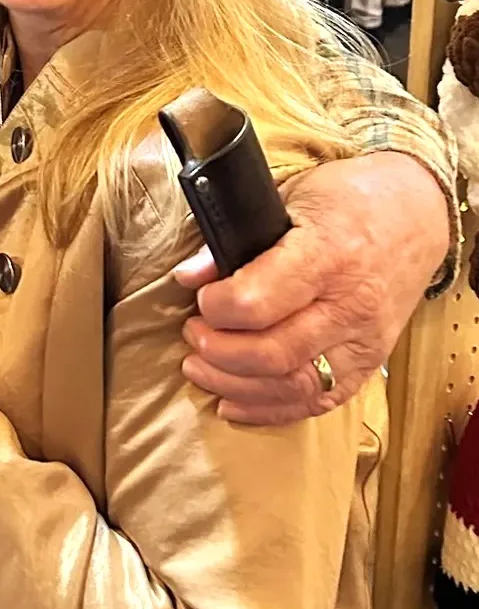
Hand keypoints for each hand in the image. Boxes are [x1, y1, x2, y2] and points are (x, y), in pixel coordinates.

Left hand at [175, 153, 450, 424]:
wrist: (418, 214)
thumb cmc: (348, 199)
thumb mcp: (288, 198)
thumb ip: (236, 239)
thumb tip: (189, 276)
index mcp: (327, 255)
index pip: (258, 302)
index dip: (216, 308)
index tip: (198, 298)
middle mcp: (351, 306)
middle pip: (273, 353)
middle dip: (219, 352)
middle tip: (193, 333)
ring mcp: (365, 342)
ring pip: (294, 386)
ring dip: (236, 386)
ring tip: (200, 367)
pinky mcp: (370, 364)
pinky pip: (319, 402)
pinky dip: (271, 410)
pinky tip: (232, 402)